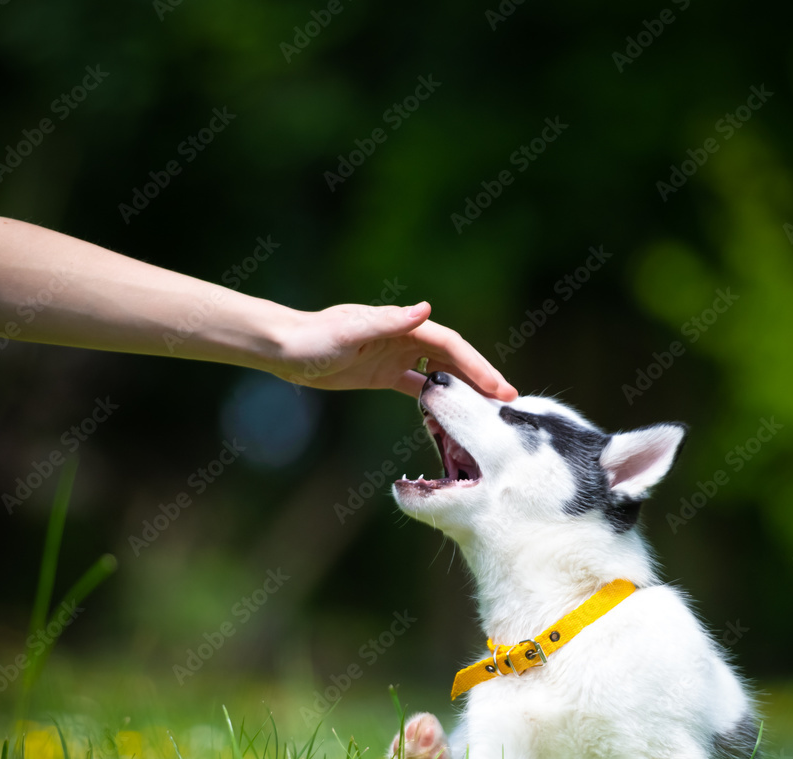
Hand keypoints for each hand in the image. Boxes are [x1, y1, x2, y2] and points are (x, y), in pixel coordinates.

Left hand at [271, 301, 516, 399]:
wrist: (285, 348)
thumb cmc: (315, 337)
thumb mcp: (351, 330)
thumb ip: (389, 322)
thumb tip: (426, 309)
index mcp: (403, 325)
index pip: (451, 345)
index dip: (478, 365)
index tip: (499, 389)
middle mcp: (404, 337)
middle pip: (453, 358)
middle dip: (480, 378)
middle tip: (507, 403)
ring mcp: (395, 356)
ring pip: (439, 373)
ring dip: (462, 389)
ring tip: (485, 411)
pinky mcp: (383, 373)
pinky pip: (417, 386)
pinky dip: (434, 399)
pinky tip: (447, 416)